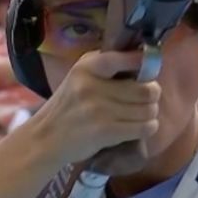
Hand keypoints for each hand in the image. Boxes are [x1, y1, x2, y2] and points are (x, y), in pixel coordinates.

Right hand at [35, 50, 160, 165]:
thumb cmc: (69, 106)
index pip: (127, 58)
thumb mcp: (80, 77)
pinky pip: (144, 127)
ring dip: (150, 113)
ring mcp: (99, 110)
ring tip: (139, 115)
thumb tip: (145, 59)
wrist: (45, 138)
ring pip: (148, 110)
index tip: (147, 70)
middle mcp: (93, 86)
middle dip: (152, 95)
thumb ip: (106, 65)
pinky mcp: (105, 131)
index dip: (145, 64)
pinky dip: (148, 127)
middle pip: (146, 89)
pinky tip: (139, 127)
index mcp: (87, 67)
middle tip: (145, 99)